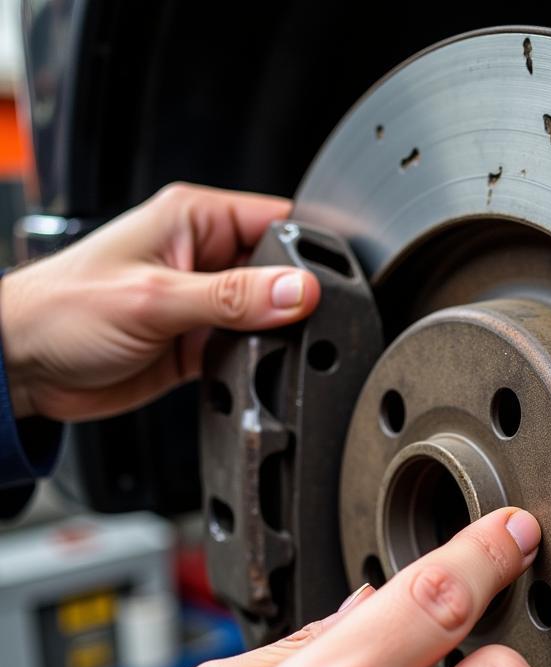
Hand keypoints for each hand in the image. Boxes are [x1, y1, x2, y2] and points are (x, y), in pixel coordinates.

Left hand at [0, 182, 320, 420]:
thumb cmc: (62, 311)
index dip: (309, 251)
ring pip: (270, 317)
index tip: (329, 284)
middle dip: (297, 300)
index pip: (278, 221)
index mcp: (194, 220)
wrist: (23, 367)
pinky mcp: (200, 344)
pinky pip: (249, 352)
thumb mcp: (155, 299)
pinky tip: (252, 371)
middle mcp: (204, 257)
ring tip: (273, 351)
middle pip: (281, 273)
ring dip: (276, 337)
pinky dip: (257, 365)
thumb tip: (301, 292)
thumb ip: (233, 297)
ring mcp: (205, 303)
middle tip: (303, 326)